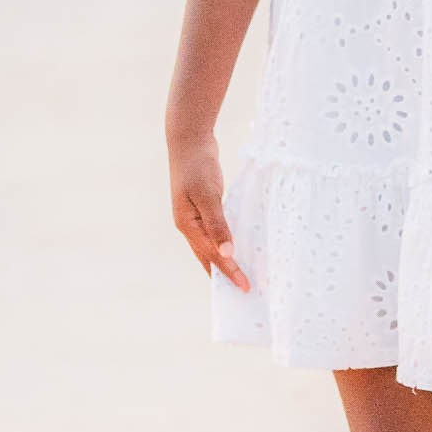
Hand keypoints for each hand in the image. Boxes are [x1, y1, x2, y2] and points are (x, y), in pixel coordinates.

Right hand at [169, 136, 249, 291]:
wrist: (189, 140)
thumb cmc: (198, 166)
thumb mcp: (209, 195)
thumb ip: (218, 224)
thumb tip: (226, 254)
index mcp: (187, 225)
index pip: (211, 256)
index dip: (229, 272)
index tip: (245, 287)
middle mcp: (188, 225)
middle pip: (207, 257)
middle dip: (224, 274)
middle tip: (242, 291)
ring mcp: (193, 217)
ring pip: (209, 247)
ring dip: (223, 261)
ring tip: (239, 276)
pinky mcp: (201, 208)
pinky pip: (214, 232)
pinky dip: (224, 243)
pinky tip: (235, 246)